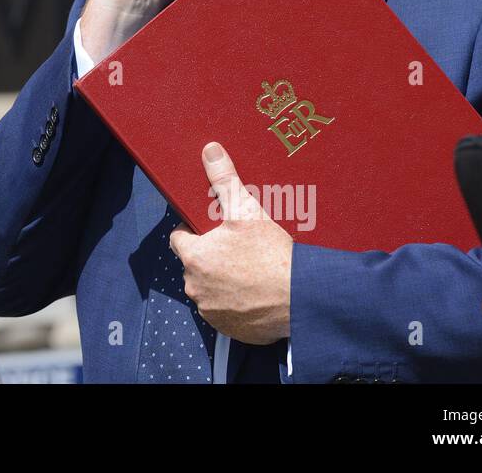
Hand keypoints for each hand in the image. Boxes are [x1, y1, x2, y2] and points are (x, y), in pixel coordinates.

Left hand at [168, 142, 291, 344]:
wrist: (302, 298)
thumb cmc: (272, 254)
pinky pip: (226, 313)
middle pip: (194, 265)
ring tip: (248, 270)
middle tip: (237, 248)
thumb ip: (224, 179)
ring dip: (222, 281)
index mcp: (194, 257)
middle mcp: (196, 288)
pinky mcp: (230, 329)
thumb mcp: (246, 210)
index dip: (193, 230)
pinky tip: (255, 293)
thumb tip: (210, 151)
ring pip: (209, 289)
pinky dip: (236, 304)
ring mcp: (212, 312)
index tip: (210, 228)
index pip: (179, 238)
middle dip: (210, 256)